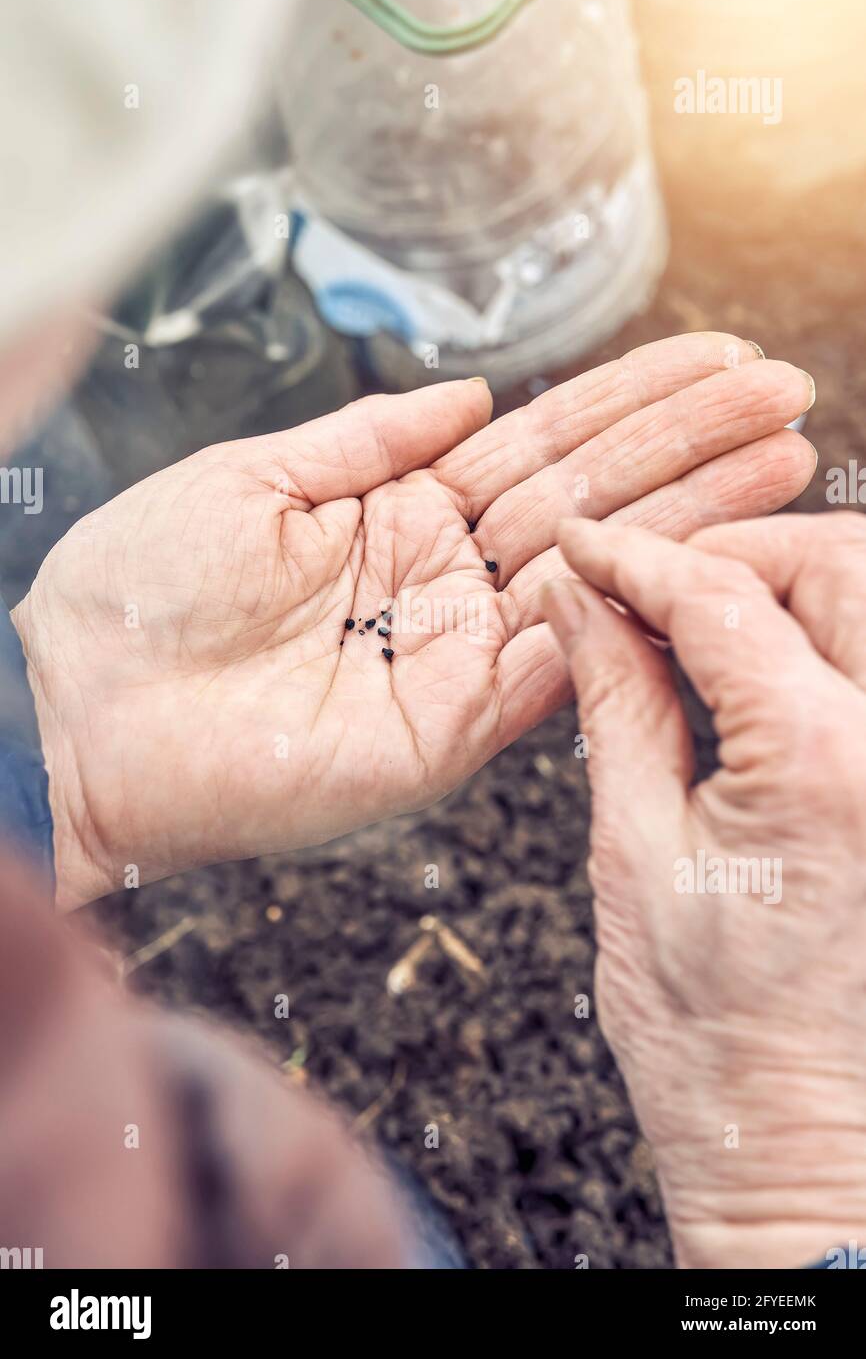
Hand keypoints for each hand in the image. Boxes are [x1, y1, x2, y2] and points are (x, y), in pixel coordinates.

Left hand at [14, 334, 814, 907]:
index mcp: (399, 516)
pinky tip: (696, 559)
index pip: (538, 446)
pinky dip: (623, 614)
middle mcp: (441, 583)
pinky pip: (552, 669)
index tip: (712, 360)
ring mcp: (453, 657)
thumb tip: (474, 393)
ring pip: (593, 575)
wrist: (81, 703)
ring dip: (688, 520)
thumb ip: (370, 439)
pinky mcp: (445, 731)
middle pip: (588, 499)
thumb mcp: (253, 477)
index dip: (628, 402)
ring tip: (776, 462)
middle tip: (782, 397)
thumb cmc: (140, 591)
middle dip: (688, 447)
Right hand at [544, 511, 865, 1268]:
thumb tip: (579, 604)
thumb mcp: (632, 850)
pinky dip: (833, 639)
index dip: (638, 560)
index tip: (583, 549)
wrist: (797, 1139)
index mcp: (826, 766)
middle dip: (737, 553)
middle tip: (650, 578)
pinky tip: (769, 662)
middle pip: (837, 565)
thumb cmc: (709, 1033)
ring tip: (705, 614)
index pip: (725, 598)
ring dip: (797, 584)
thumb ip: (617, 700)